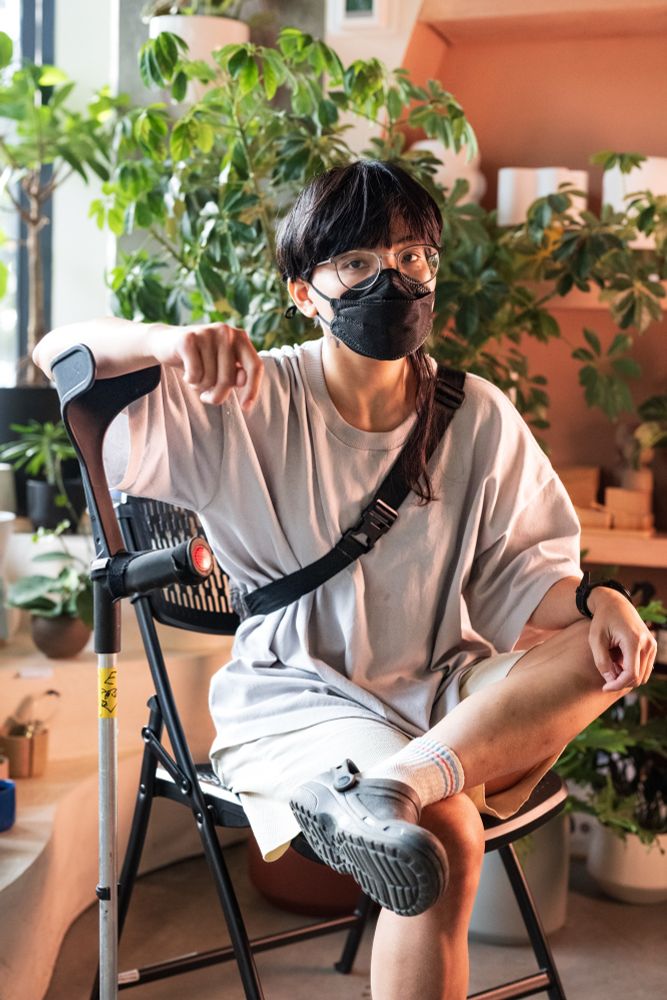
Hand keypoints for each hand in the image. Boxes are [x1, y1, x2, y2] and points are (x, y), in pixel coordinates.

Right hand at [148, 321, 262, 409]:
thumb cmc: (200, 359)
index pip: (255, 366)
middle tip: (207, 396)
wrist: (165, 342)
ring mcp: (207, 333)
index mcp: (240, 338)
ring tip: (195, 378)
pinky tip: (186, 373)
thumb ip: (235, 374)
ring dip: (200, 386)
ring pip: (210, 378)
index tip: (245, 408)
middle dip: (217, 395)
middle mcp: (226, 332)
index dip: (253, 389)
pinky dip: (190, 380)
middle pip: (229, 379)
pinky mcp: (188, 339)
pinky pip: (195, 374)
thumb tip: (242, 381)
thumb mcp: (221, 367)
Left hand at [587, 588, 656, 691]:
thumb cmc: (602, 620)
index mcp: (634, 641)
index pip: (631, 674)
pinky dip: (632, 670)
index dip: (617, 685)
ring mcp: (652, 645)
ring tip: (611, 664)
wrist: (614, 603)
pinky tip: (618, 661)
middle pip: (639, 678)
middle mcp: (648, 644)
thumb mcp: (595, 640)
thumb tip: (611, 681)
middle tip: (605, 674)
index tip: (604, 687)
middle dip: (621, 681)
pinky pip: (644, 668)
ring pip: (643, 675)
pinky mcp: (652, 646)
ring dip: (627, 676)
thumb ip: (602, 662)